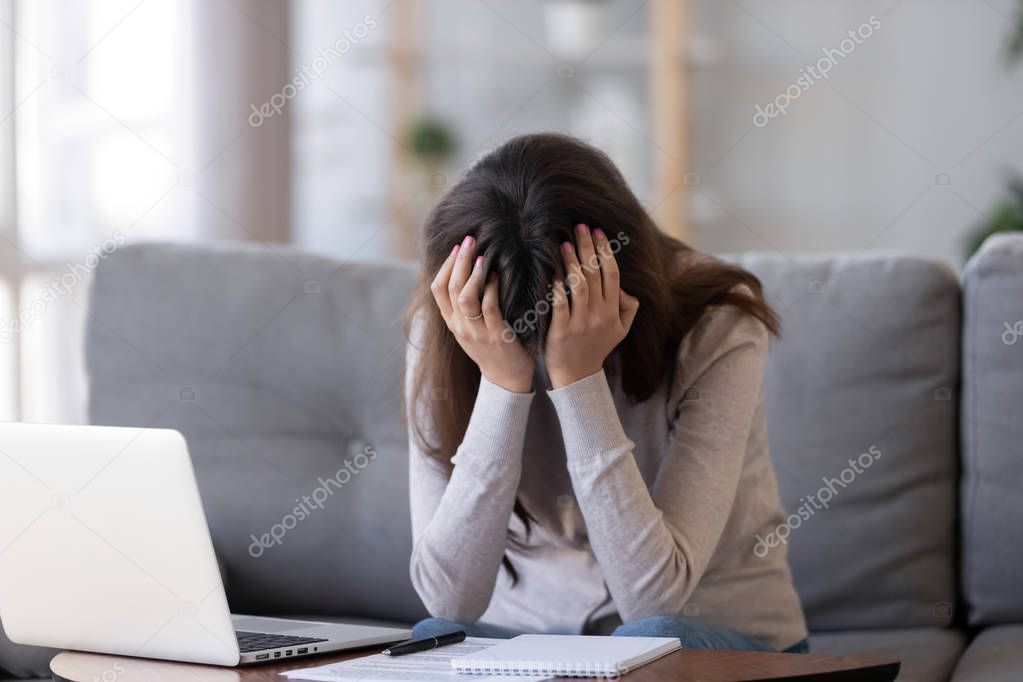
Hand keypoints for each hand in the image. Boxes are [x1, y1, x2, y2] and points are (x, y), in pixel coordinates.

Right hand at [431, 235, 534, 392]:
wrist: (506, 379)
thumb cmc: (492, 349)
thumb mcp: (470, 329)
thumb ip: (464, 307)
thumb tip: (465, 274)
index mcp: (452, 323)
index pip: (438, 290)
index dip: (446, 266)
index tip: (458, 247)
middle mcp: (460, 327)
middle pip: (451, 288)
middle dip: (459, 261)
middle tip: (470, 240)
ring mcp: (476, 332)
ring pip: (465, 298)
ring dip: (473, 274)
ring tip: (481, 257)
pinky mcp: (496, 336)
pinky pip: (489, 308)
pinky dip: (491, 290)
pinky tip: (497, 277)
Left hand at [545, 224, 639, 388]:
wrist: (578, 376)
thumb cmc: (597, 348)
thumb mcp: (620, 330)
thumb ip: (628, 308)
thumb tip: (626, 288)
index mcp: (613, 310)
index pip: (612, 274)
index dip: (606, 251)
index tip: (598, 232)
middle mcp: (599, 314)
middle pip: (595, 274)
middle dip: (588, 248)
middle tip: (580, 227)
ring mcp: (580, 322)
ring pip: (579, 286)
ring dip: (572, 263)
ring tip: (565, 243)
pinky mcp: (561, 330)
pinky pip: (559, 304)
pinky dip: (557, 287)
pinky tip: (552, 271)